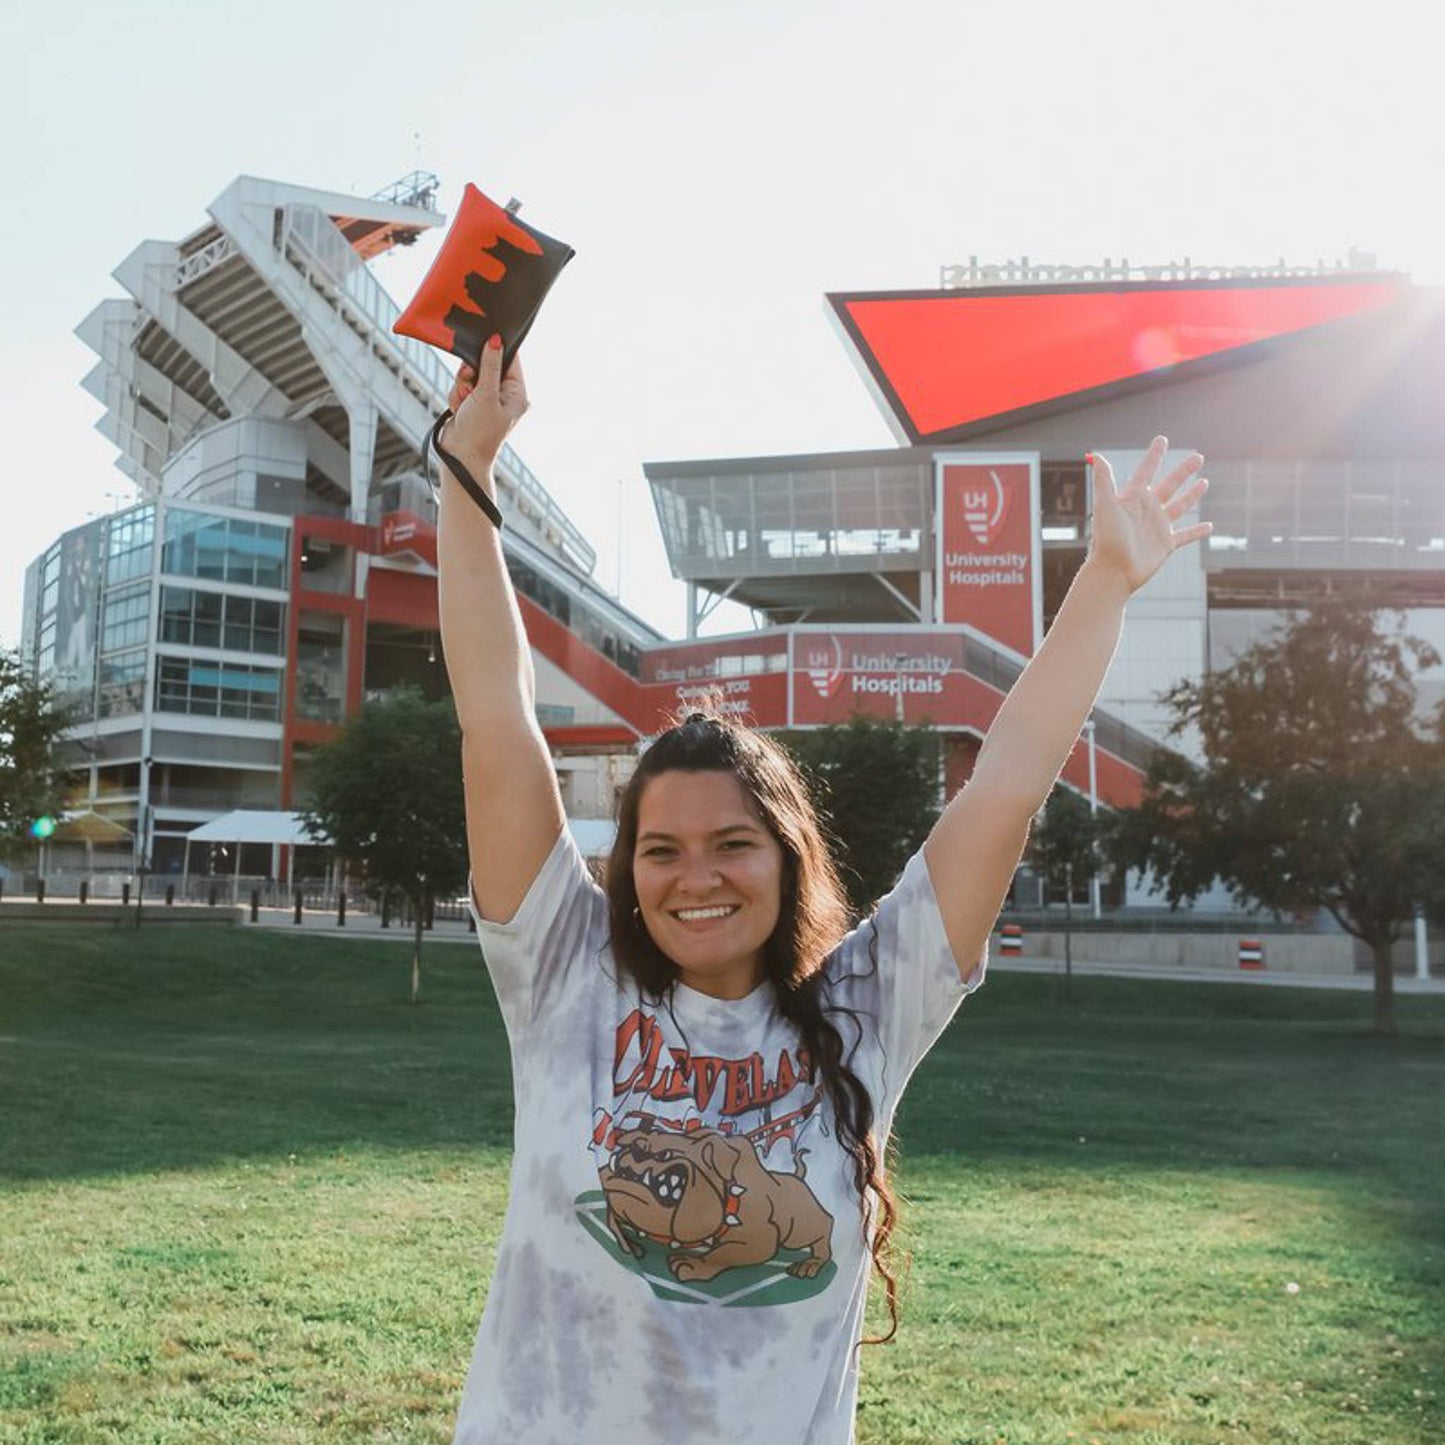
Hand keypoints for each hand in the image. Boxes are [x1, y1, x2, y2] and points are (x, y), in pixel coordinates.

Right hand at [441, 335, 528, 470]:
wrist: (460, 458)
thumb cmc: (479, 433)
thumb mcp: (486, 395)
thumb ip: (490, 366)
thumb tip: (495, 340)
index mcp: (517, 395)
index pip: (512, 361)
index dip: (498, 349)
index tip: (484, 340)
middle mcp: (504, 396)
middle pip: (487, 365)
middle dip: (473, 374)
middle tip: (469, 382)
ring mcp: (487, 400)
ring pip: (470, 375)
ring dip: (463, 387)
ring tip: (464, 403)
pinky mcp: (471, 404)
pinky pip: (461, 387)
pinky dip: (457, 396)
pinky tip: (459, 410)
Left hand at [1086, 437, 1210, 593]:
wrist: (1112, 571)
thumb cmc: (1106, 538)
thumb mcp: (1105, 505)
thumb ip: (1104, 480)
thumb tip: (1097, 455)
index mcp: (1133, 498)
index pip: (1146, 470)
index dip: (1155, 455)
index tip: (1162, 439)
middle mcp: (1147, 510)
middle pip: (1170, 484)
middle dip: (1184, 471)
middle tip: (1198, 457)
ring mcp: (1158, 526)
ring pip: (1181, 506)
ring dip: (1193, 495)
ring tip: (1205, 482)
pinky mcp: (1166, 544)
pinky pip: (1186, 535)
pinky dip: (1197, 531)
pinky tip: (1209, 526)